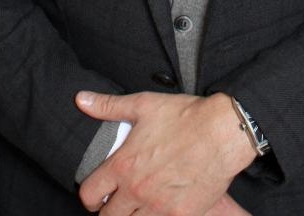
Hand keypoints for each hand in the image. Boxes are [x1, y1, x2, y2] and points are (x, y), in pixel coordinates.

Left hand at [75, 90, 256, 213]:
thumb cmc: (185, 117)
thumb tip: (81, 100)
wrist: (222, 132)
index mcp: (124, 165)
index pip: (90, 194)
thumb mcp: (144, 105)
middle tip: (121, 200)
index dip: (90, 195)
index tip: (99, 193)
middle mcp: (137, 190)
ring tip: (141, 204)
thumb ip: (109, 106)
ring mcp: (159, 207)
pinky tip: (162, 207)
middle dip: (110, 210)